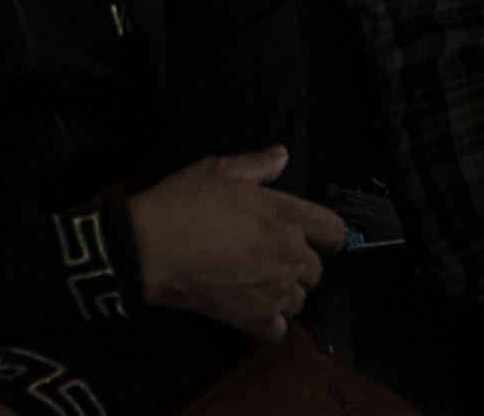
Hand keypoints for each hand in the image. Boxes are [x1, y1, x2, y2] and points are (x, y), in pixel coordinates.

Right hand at [118, 147, 346, 339]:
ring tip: (255, 281)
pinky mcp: (257, 319)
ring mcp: (276, 291)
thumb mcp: (218, 170)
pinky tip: (249, 306)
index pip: (334, 231)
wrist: (149, 249)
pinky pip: (279, 328)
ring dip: (284, 292)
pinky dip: (269, 320)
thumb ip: (257, 164)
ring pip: (299, 299)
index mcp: (287, 215)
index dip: (324, 234)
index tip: (307, 235)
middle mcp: (290, 255)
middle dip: (297, 263)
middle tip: (266, 256)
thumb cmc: (183, 203)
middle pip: (316, 270)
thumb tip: (283, 154)